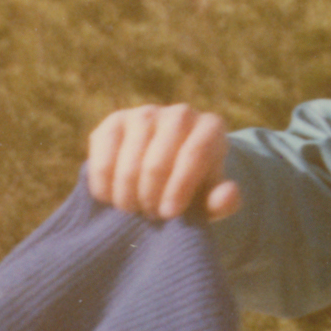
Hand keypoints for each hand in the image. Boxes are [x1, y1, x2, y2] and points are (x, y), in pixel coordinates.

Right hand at [86, 104, 241, 221]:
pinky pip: (103, 155)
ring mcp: (145, 114)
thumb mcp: (211, 198)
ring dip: (127, 194)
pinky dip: (104, 184)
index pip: (194, 154)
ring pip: (130, 160)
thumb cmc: (193, 187)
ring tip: (132, 210)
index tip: (170, 214)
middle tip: (150, 216)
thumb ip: (223, 201)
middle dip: (151, 196)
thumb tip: (227, 195)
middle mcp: (180, 114)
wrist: (165, 171)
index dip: (179, 187)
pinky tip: (111, 198)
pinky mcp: (115, 122)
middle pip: (158, 160)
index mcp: (210, 127)